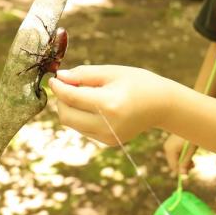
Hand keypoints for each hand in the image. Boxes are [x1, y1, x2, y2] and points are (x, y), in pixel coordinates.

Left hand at [49, 65, 171, 145]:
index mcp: (109, 104)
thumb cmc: (139, 82)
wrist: (163, 105)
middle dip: (61, 100)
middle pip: (66, 115)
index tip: (53, 79)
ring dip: (70, 108)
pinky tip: (95, 105)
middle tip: (67, 85)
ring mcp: (107, 136)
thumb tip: (60, 77)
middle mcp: (107, 125)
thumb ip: (84, 74)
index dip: (58, 88)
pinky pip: (83, 129)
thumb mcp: (113, 72)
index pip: (71, 98)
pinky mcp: (109, 142)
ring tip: (84, 93)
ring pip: (72, 124)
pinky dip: (81, 116)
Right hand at [163, 134, 196, 174]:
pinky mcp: (171, 142)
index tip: (189, 174)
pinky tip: (188, 154)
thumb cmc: (192, 136)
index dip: (181, 171)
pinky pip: (175, 153)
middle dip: (183, 166)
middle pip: (173, 163)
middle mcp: (167, 147)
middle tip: (193, 166)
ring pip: (175, 158)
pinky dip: (182, 155)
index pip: (174, 166)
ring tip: (193, 160)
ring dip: (183, 161)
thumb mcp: (190, 151)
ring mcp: (168, 144)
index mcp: (170, 150)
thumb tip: (182, 175)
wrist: (191, 122)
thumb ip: (186, 163)